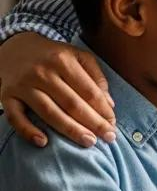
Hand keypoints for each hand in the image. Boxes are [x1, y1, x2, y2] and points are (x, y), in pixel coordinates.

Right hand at [0, 33, 116, 147]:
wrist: (15, 48)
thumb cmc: (54, 56)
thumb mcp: (78, 56)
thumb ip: (96, 77)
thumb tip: (109, 104)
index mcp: (64, 61)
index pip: (88, 90)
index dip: (102, 109)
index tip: (113, 123)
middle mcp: (43, 73)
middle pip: (71, 103)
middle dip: (92, 123)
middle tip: (108, 137)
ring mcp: (24, 86)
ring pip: (48, 112)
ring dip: (70, 130)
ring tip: (88, 142)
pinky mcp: (7, 96)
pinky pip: (15, 117)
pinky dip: (28, 131)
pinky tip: (43, 142)